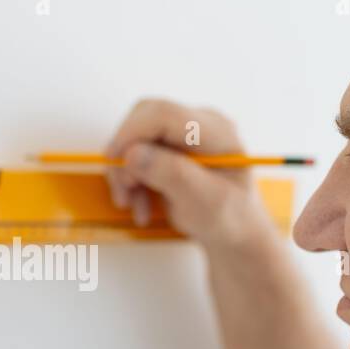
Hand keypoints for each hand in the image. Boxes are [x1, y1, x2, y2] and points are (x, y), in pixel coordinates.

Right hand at [106, 98, 265, 250]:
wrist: (234, 234)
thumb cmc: (229, 220)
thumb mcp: (206, 202)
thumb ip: (173, 174)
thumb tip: (132, 154)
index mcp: (216, 131)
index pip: (164, 114)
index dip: (132, 133)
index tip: (114, 162)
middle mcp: (199, 124)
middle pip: (144, 119)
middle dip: (125, 154)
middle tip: (124, 191)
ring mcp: (184, 135)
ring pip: (135, 137)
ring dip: (125, 172)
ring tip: (133, 206)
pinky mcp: (170, 148)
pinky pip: (137, 153)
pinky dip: (130, 179)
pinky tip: (139, 204)